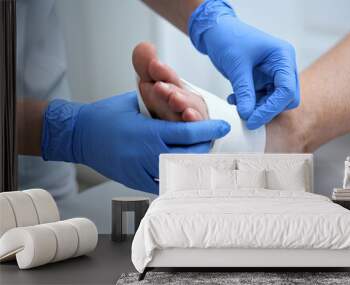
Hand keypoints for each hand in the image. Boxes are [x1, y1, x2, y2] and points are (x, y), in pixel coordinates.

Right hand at [41, 92, 229, 193]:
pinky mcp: (136, 182)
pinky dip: (177, 178)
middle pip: (189, 157)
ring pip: (179, 174)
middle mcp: (146, 155)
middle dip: (206, 149)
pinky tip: (186, 170)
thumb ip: (162, 107)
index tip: (223, 126)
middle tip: (214, 141)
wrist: (79, 135)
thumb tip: (187, 107)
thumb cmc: (106, 115)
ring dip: (194, 165)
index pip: (188, 134)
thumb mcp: (136, 102)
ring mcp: (140, 172)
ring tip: (206, 156)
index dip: (209, 130)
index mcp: (147, 132)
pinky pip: (164, 185)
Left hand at [189, 0, 299, 129]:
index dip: (271, 109)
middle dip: (266, 110)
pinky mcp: (262, 81)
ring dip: (256, 108)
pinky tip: (234, 99)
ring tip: (236, 103)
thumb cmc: (228, 39)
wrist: (216, 32)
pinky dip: (249, 104)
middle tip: (246, 116)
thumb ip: (244, 92)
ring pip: (274, 102)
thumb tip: (248, 116)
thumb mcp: (236, 67)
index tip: (252, 120)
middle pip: (286, 99)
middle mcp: (282, 66)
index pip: (287, 90)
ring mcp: (273, 74)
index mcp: (282, 57)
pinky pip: (261, 100)